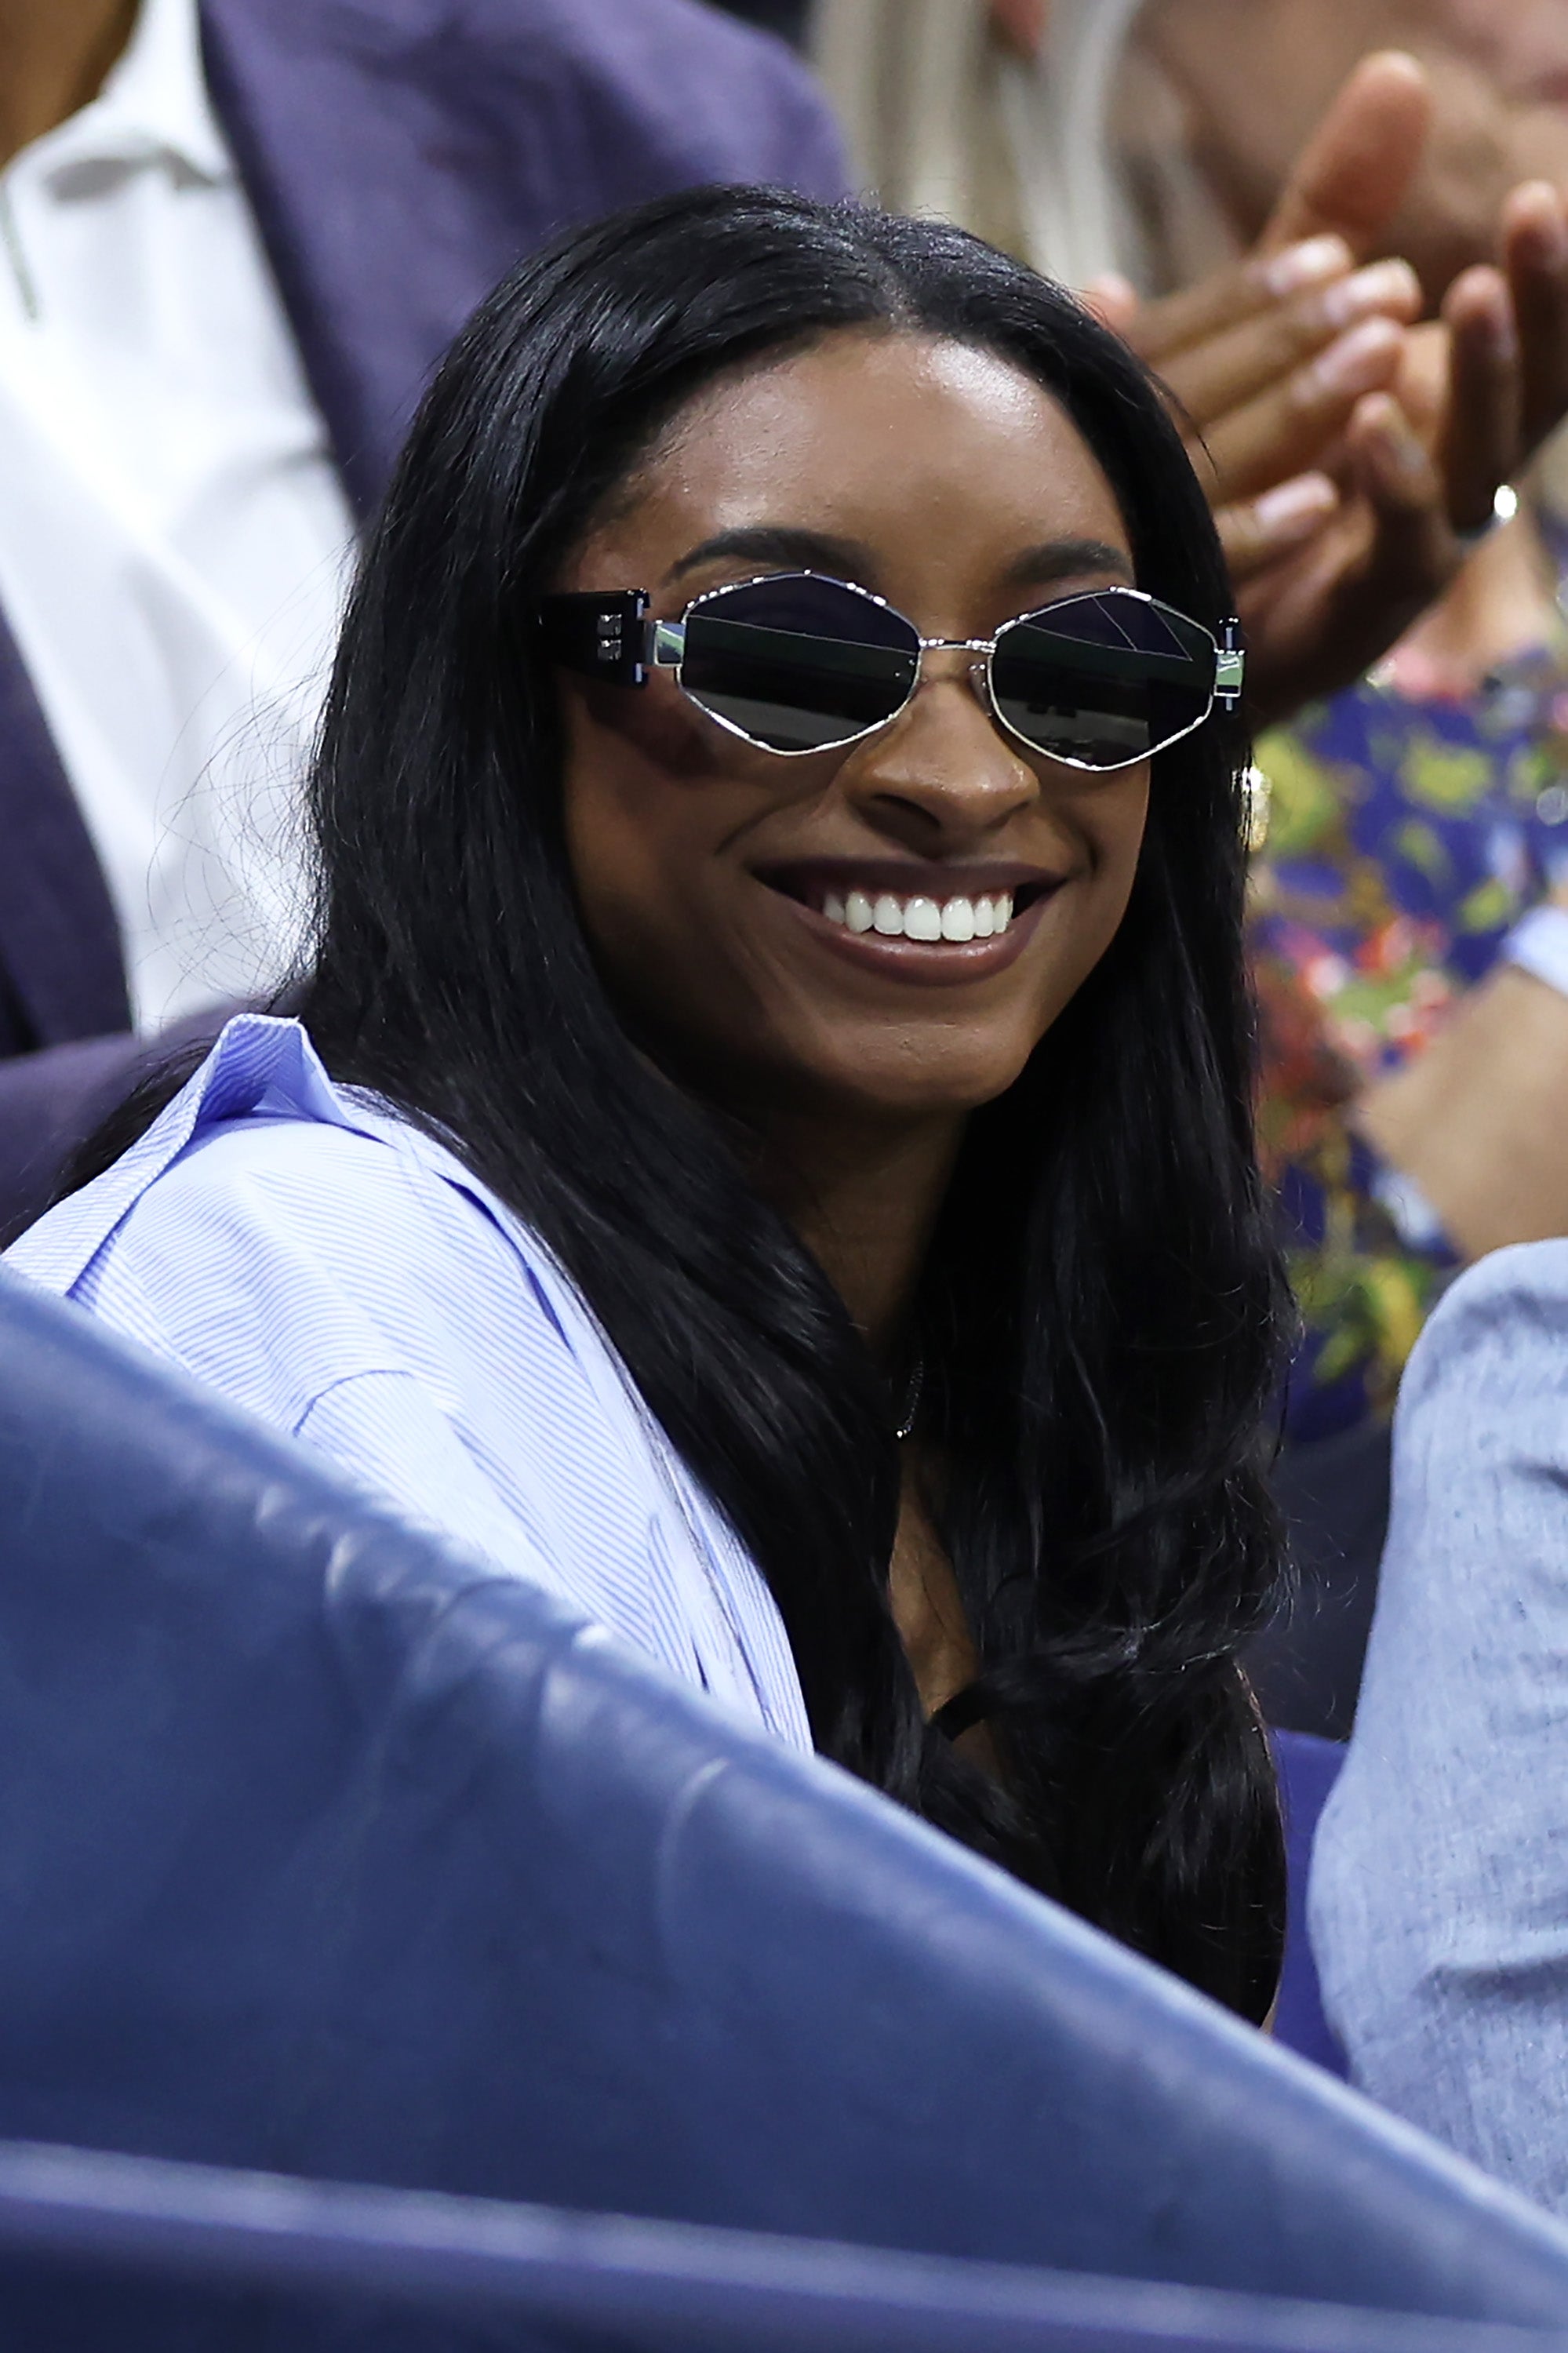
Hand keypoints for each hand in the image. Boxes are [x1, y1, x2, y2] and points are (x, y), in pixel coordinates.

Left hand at [1096, 51, 1567, 722]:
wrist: (1177, 645)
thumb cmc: (1249, 479)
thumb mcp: (1289, 328)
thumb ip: (1337, 214)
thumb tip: (1396, 71)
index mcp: (1447, 411)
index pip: (1525, 332)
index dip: (1548, 271)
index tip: (1542, 190)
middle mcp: (1451, 481)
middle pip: (1528, 390)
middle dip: (1538, 302)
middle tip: (1533, 211)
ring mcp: (1416, 553)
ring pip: (1477, 465)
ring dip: (1479, 379)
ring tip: (1463, 295)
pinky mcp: (1363, 613)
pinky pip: (1400, 550)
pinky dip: (1395, 485)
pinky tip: (1373, 423)